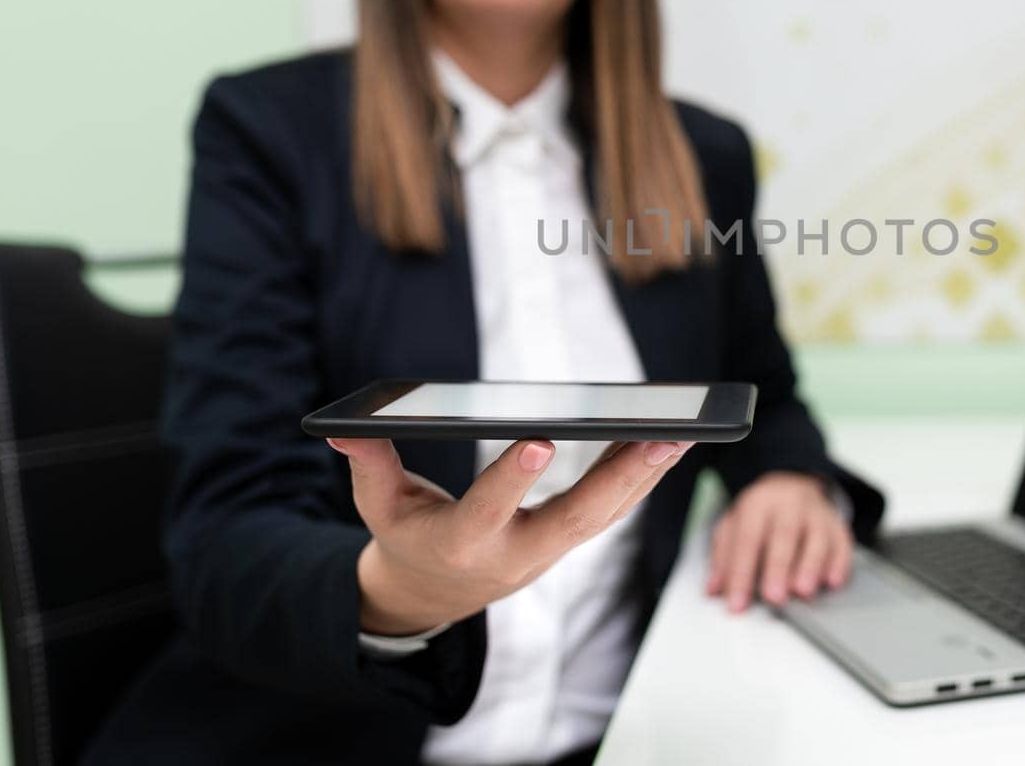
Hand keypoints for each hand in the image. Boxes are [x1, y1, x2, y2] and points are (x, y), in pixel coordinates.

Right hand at [327, 436, 690, 634]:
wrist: (432, 595)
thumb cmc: (406, 539)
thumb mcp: (379, 508)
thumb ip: (368, 467)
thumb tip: (343, 427)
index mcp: (463, 543)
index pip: (487, 511)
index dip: (509, 480)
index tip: (537, 439)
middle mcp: (515, 553)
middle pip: (576, 518)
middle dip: (620, 479)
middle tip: (662, 436)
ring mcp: (548, 551)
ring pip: (606, 516)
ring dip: (646, 477)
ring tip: (682, 432)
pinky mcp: (567, 541)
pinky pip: (610, 512)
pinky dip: (639, 480)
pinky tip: (666, 445)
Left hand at [705, 470, 852, 612]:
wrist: (791, 485)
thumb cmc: (760, 515)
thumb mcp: (733, 526)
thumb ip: (723, 557)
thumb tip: (715, 589)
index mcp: (758, 504)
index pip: (747, 539)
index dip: (741, 573)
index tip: (737, 603)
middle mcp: (789, 505)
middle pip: (784, 535)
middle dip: (778, 568)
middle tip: (774, 597)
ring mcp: (816, 513)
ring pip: (816, 538)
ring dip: (811, 566)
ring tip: (803, 592)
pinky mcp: (836, 525)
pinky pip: (841, 542)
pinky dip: (839, 563)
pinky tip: (832, 581)